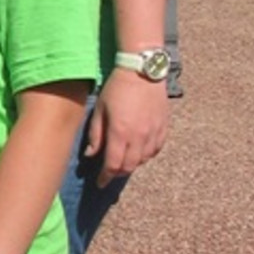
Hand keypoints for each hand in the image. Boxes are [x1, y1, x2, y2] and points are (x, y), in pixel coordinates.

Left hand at [84, 67, 169, 187]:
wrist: (142, 70)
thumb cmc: (117, 88)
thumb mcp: (100, 110)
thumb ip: (95, 134)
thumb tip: (90, 154)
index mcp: (120, 132)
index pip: (113, 165)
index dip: (105, 177)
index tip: (100, 183)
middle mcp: (139, 136)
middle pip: (129, 166)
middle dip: (118, 173)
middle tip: (110, 172)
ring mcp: (154, 132)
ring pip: (143, 160)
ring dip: (132, 164)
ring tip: (123, 160)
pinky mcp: (163, 127)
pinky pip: (156, 149)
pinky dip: (146, 155)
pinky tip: (139, 151)